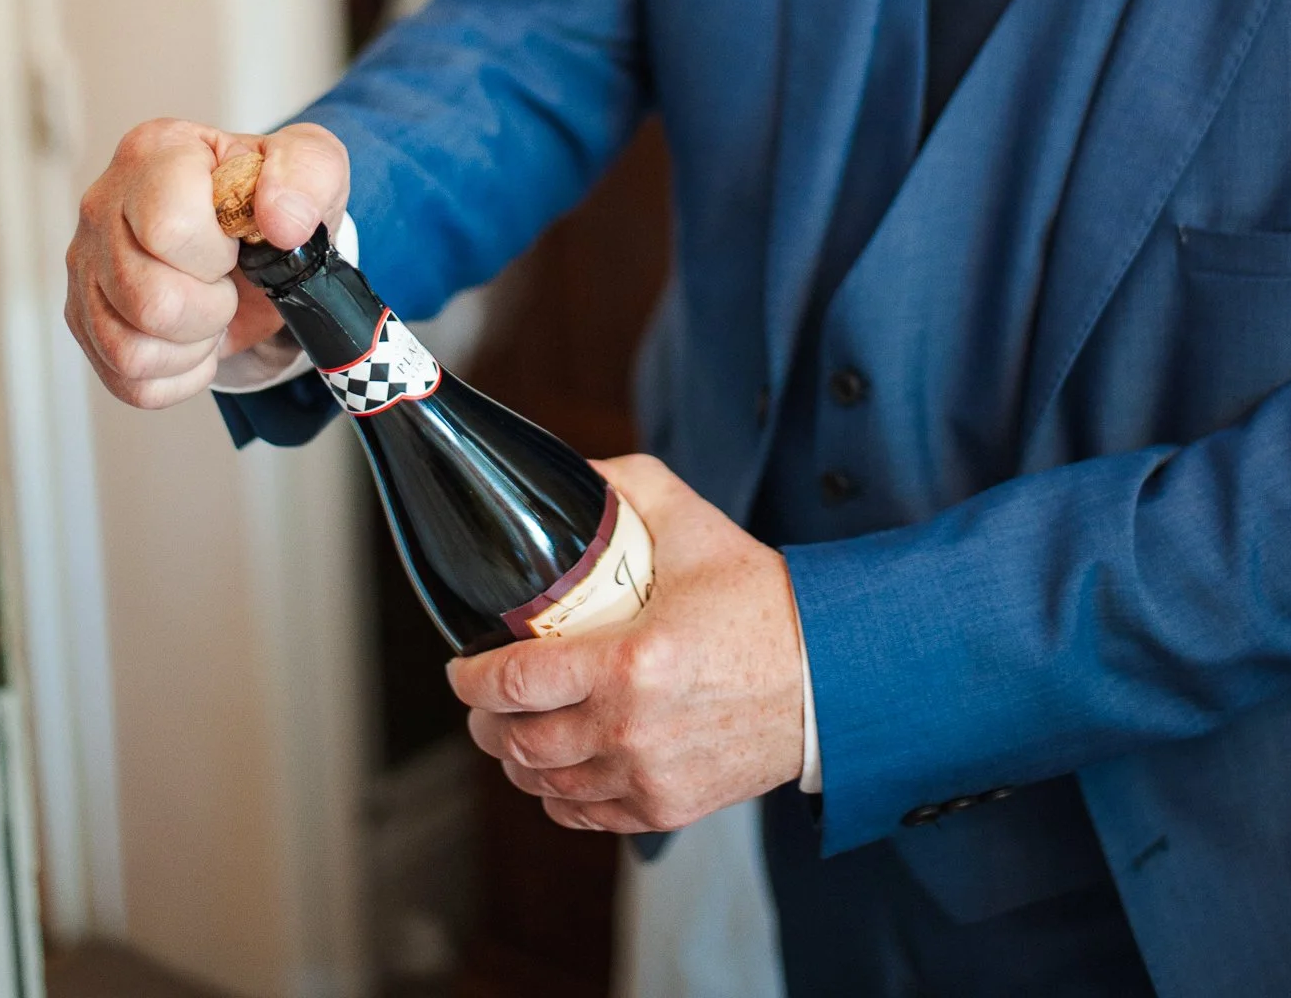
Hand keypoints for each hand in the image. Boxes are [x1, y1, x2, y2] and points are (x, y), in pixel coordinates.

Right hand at [65, 118, 347, 409]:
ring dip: (195, 344)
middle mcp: (104, 206)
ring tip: (212, 308)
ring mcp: (86, 267)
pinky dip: (179, 373)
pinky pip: (129, 380)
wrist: (255, 236)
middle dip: (213, 306)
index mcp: (155, 153)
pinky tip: (195, 337)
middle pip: (150, 299)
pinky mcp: (86, 319)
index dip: (216, 253)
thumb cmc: (270, 197)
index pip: (167, 227)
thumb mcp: (312, 166)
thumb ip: (307, 177)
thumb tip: (283, 221)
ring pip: (132, 350)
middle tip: (229, 282)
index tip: (237, 241)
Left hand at [447, 454, 804, 833]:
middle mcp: (632, 730)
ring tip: (515, 730)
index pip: (515, 683)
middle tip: (483, 697)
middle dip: (484, 720)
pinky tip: (557, 767)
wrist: (827, 674)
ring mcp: (649, 777)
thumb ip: (626, 484)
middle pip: (517, 743)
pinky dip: (558, 795)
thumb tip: (572, 474)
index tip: (462, 665)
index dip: (471, 679)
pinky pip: (585, 816)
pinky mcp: (668, 808)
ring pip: (544, 785)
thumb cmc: (760, 600)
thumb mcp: (691, 522)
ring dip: (516, 758)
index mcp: (630, 662)